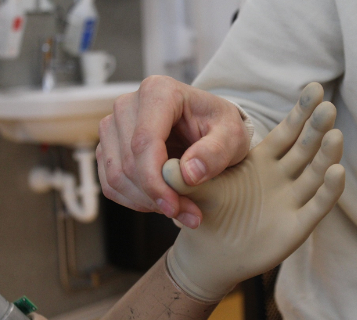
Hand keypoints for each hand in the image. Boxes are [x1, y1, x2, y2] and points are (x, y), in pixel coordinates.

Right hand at [96, 76, 250, 227]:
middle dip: (156, 196)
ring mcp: (114, 126)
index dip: (155, 180)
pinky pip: (110, 184)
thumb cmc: (220, 127)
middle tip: (188, 213)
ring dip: (146, 202)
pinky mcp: (108, 147)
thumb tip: (188, 174)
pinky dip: (136, 201)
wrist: (211, 127)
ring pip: (116, 177)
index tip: (174, 207)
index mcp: (158, 92)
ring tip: (179, 208)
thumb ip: (215, 152)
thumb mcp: (232, 136)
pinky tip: (161, 201)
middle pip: (129, 162)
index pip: (144, 141)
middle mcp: (128, 105)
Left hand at [163, 82, 344, 300]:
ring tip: (334, 132)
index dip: (301, 111)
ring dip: (326, 153)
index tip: (314, 87)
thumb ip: (184, 176)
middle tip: (327, 104)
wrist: (213, 251)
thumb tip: (165, 164)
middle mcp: (282, 176)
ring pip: (314, 172)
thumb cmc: (209, 213)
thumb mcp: (198, 188)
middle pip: (305, 146)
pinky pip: (316, 205)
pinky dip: (327, 190)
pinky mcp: (297, 226)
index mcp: (262, 160)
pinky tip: (335, 172)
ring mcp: (292, 200)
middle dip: (316, 125)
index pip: (287, 131)